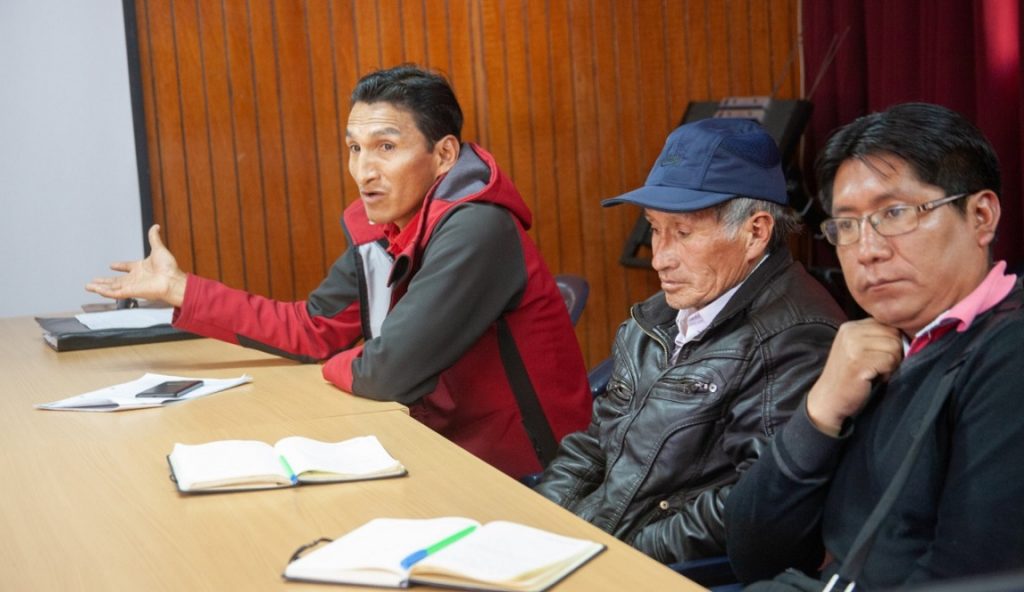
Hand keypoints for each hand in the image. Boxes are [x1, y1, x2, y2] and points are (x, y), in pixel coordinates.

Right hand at [85, 225, 187, 306]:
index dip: (120, 266)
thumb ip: (154, 238)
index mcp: (141, 268)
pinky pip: (113, 293)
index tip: (112, 265)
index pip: (127, 267)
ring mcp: (132, 285)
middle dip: (104, 281)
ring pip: (111, 287)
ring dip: (99, 287)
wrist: (172, 281)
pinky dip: (104, 291)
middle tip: (93, 281)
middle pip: (115, 280)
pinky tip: (95, 289)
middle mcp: (135, 278)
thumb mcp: (158, 249)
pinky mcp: (130, 292)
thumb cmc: (170, 269)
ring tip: (88, 287)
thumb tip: (155, 227)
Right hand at [806, 318, 902, 435]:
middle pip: (894, 333)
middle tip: (879, 367)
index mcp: (850, 326)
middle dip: (894, 352)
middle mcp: (850, 332)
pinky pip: (889, 361)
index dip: (892, 341)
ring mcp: (853, 346)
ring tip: (876, 372)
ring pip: (894, 347)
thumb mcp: (857, 349)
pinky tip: (873, 378)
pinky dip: (887, 373)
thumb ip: (875, 338)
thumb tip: (906, 334)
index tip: (881, 356)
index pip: (887, 324)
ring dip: (891, 364)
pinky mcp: (858, 361)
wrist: (829, 399)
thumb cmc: (849, 377)